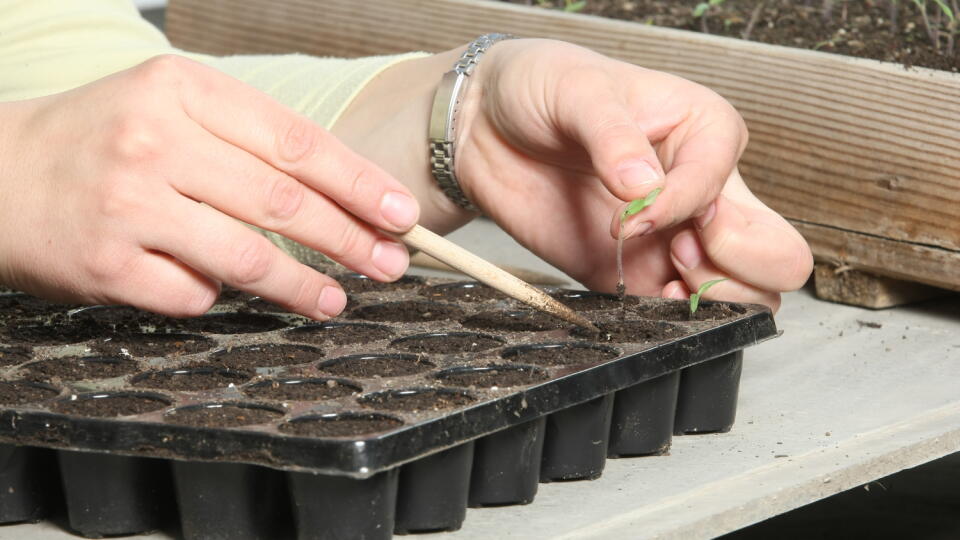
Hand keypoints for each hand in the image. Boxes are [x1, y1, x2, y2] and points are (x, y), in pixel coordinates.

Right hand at [0, 55, 419, 318]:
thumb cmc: (103, 139)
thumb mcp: (172, 107)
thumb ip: (249, 140)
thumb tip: (342, 195)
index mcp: (182, 90)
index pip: (296, 141)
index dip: (359, 183)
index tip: (401, 213)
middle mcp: (156, 142)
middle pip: (282, 202)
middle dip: (350, 239)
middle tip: (391, 264)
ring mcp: (129, 205)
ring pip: (246, 257)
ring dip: (303, 286)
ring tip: (337, 299)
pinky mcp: (108, 264)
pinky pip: (194, 294)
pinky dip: (220, 297)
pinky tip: (229, 293)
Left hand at [453, 39, 811, 310]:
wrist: (485, 126)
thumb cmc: (542, 87)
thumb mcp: (577, 90)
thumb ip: (613, 137)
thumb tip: (643, 188)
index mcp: (707, 134)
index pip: (727, 188)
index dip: (682, 209)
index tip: (627, 212)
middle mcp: (704, 191)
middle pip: (777, 254)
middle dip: (736, 266)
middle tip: (674, 251)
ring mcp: (673, 239)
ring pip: (749, 294)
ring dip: (716, 300)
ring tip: (664, 280)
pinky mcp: (635, 274)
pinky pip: (679, 316)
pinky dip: (674, 325)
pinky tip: (647, 310)